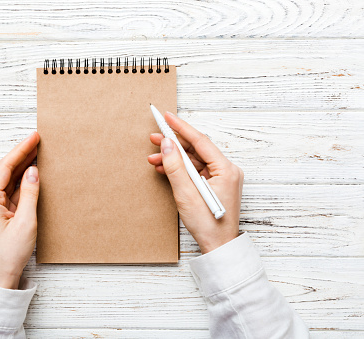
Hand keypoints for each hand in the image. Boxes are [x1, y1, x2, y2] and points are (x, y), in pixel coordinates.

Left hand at [0, 132, 39, 288]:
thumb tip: (33, 172)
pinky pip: (13, 193)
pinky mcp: (1, 215)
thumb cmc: (9, 255)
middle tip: (38, 140)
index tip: (33, 137)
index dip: (20, 150)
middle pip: (6, 171)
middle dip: (22, 154)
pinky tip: (34, 175)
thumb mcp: (25, 223)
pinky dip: (24, 182)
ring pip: (10, 181)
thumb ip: (30, 194)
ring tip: (38, 152)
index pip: (5, 167)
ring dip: (24, 167)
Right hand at [147, 113, 243, 253]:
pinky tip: (164, 167)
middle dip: (174, 144)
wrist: (218, 247)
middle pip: (196, 149)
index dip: (181, 128)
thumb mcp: (186, 194)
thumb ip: (175, 167)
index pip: (200, 141)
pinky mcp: (214, 185)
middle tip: (154, 137)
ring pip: (194, 160)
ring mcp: (221, 178)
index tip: (167, 117)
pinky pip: (195, 170)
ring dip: (174, 158)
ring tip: (154, 157)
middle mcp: (226, 170)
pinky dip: (180, 169)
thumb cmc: (208, 225)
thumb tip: (167, 145)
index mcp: (226, 169)